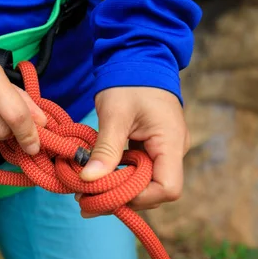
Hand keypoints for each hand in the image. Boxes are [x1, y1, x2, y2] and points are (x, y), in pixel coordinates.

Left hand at [76, 86, 189, 217]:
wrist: (138, 59)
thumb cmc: (130, 82)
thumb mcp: (115, 115)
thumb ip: (105, 149)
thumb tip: (89, 180)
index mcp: (172, 143)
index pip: (168, 188)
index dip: (139, 198)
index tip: (106, 194)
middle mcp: (173, 151)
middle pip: (154, 191)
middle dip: (121, 198)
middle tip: (84, 198)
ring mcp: (162, 151)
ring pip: (143, 185)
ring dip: (116, 190)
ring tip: (85, 191)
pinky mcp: (149, 149)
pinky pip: (136, 172)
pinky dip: (116, 177)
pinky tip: (95, 177)